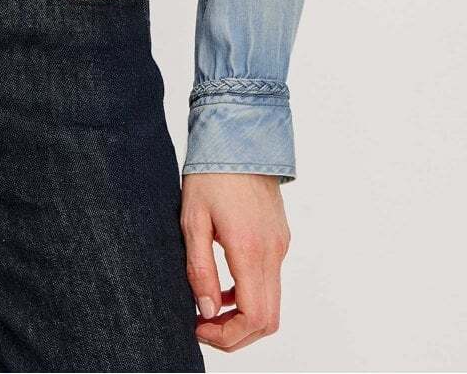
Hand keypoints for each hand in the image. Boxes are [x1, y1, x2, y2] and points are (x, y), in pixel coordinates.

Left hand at [180, 172, 290, 351]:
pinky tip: (223, 284)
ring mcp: (280, 245)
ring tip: (208, 308)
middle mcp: (272, 252)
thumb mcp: (193, 221)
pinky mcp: (280, 238)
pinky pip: (270, 280)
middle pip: (268, 320)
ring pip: (272, 303)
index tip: (199, 329)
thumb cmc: (211, 174)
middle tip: (203, 327)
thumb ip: (200, 270)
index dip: (227, 336)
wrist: (239, 137)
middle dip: (236, 334)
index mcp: (249, 249)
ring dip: (243, 316)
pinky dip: (250, 294)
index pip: (253, 317)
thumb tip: (207, 312)